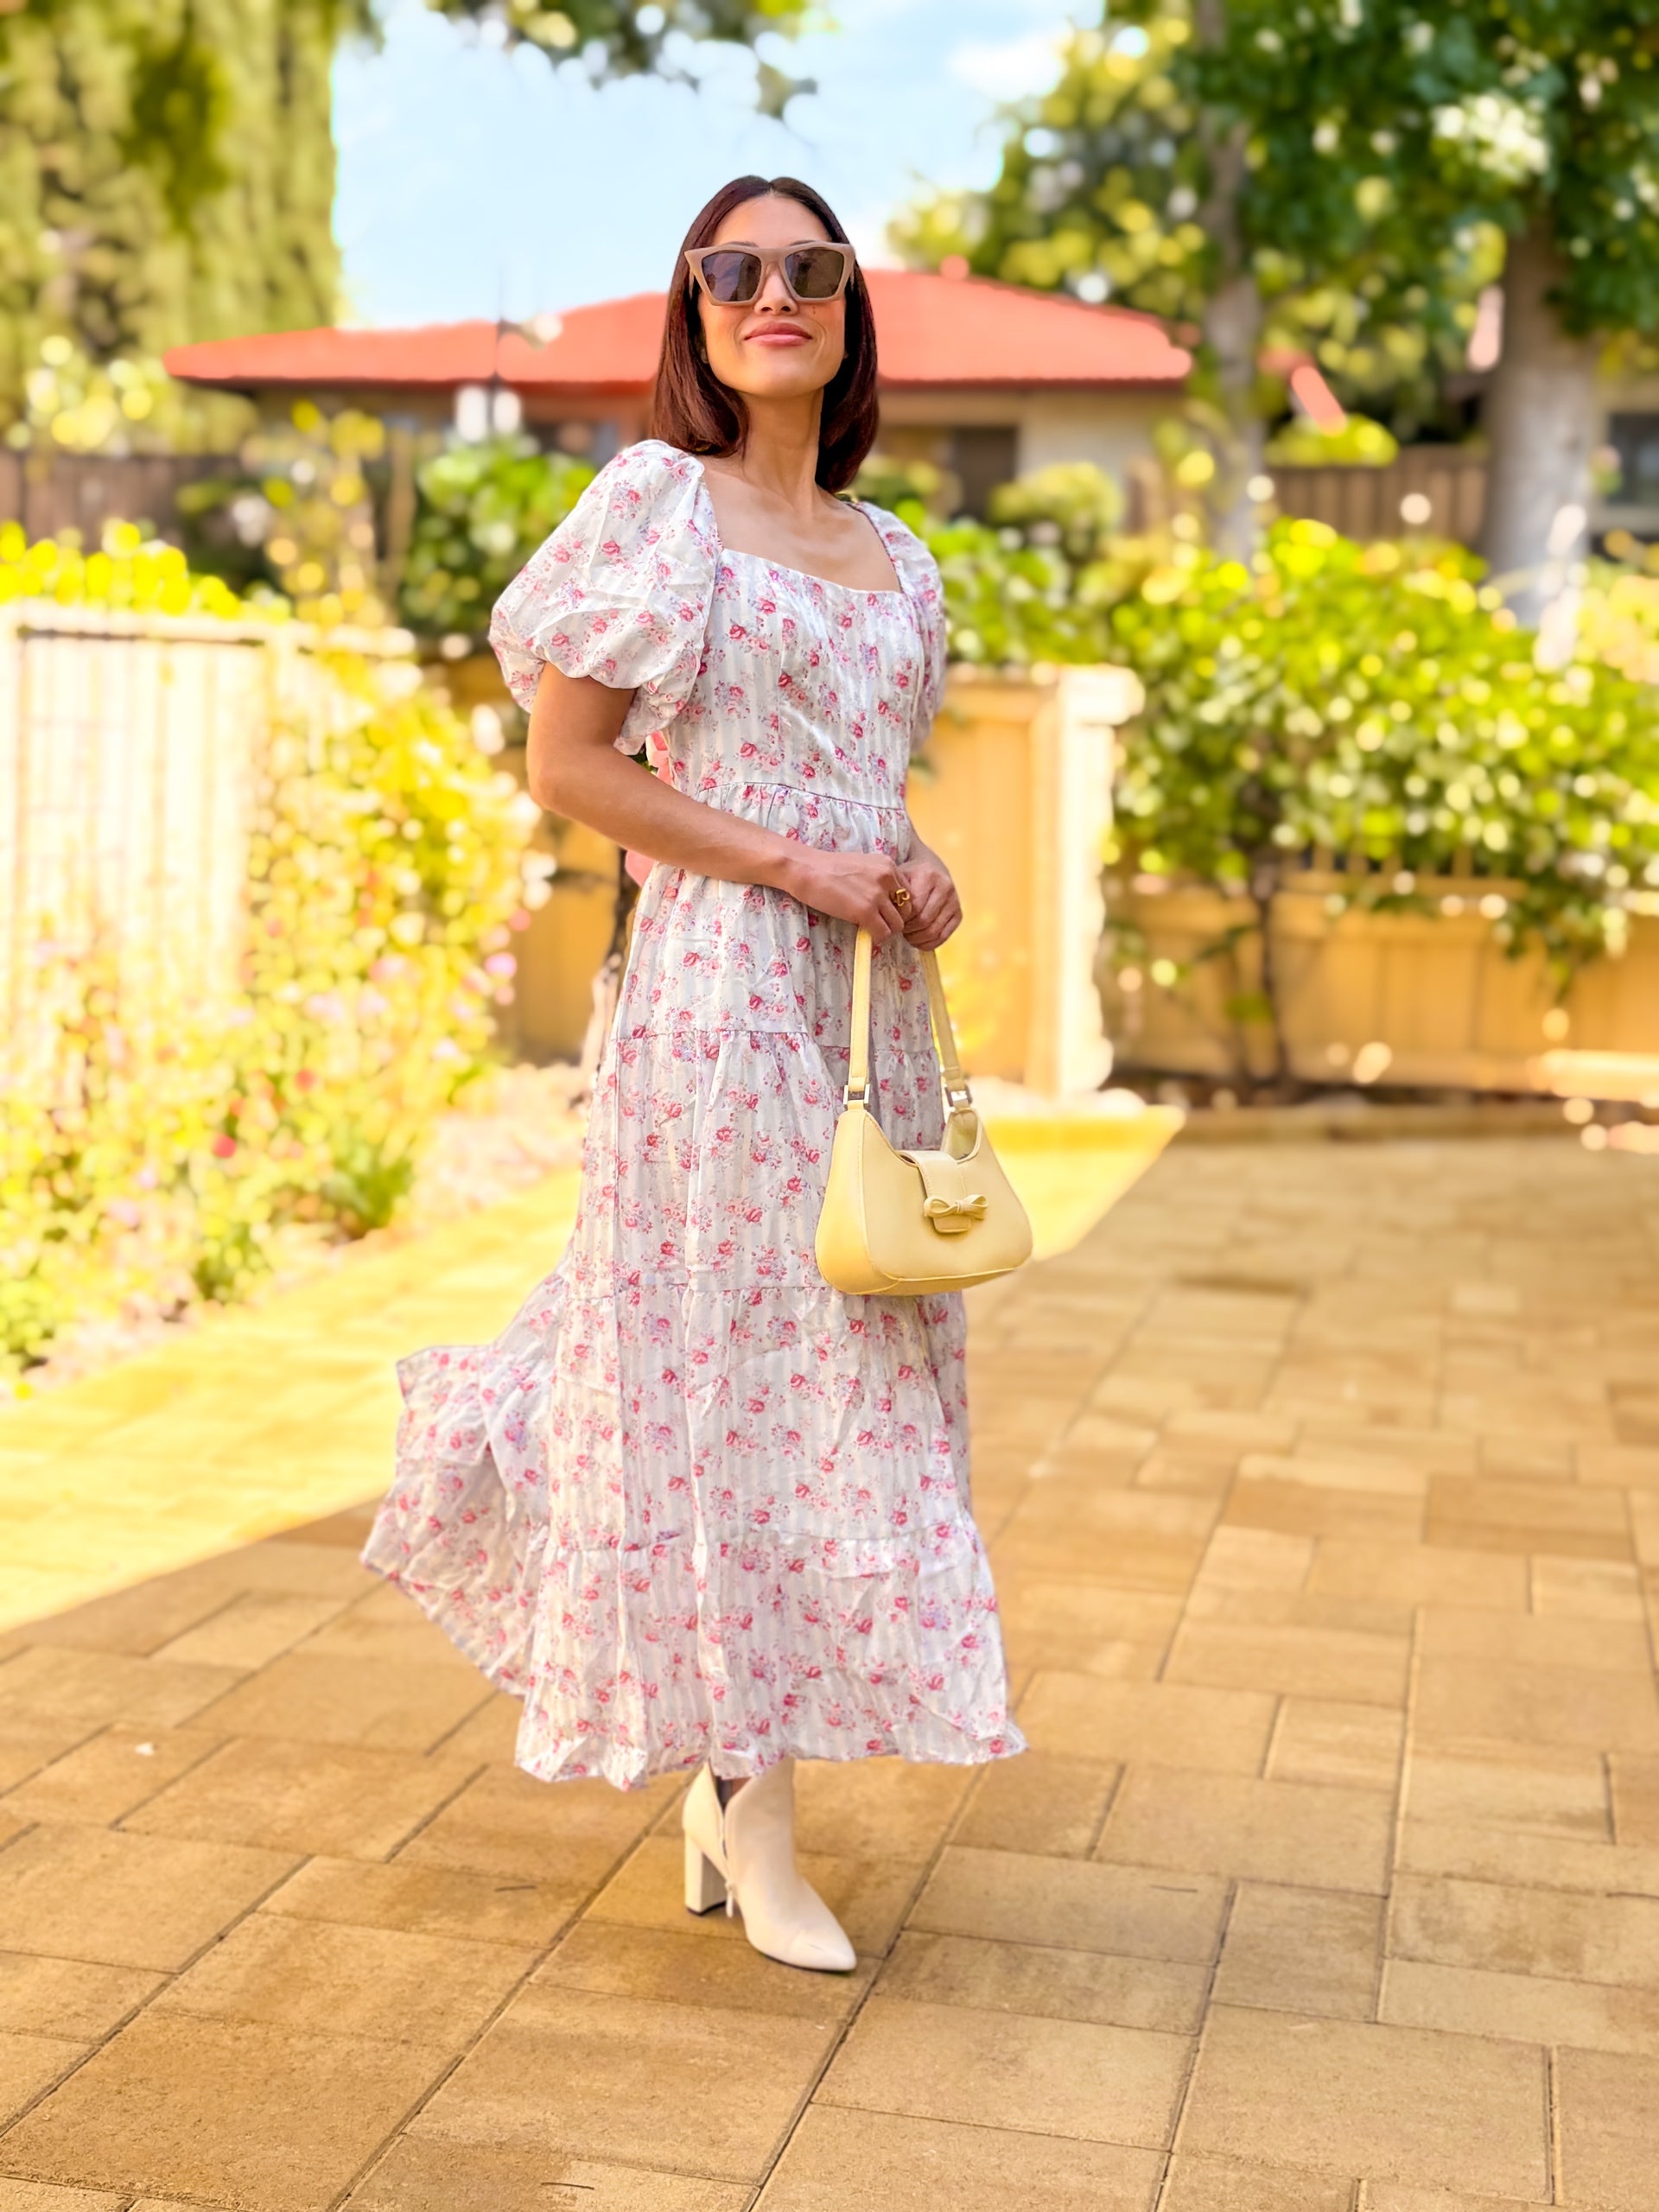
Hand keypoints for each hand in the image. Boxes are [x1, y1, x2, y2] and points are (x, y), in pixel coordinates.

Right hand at [782, 848, 910, 944]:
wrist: (807, 870)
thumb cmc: (828, 868)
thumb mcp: (862, 865)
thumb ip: (878, 879)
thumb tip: (886, 902)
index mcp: (888, 865)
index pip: (907, 892)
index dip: (897, 905)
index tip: (884, 910)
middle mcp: (887, 878)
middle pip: (907, 909)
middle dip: (894, 918)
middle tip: (879, 922)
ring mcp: (877, 895)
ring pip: (898, 924)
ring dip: (886, 929)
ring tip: (872, 929)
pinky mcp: (866, 911)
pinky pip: (883, 933)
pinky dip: (877, 938)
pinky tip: (866, 934)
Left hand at [896, 846, 960, 950]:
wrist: (932, 867)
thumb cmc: (911, 875)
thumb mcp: (900, 877)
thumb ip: (895, 894)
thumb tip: (891, 919)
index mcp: (928, 876)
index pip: (914, 907)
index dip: (902, 919)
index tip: (894, 920)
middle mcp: (945, 888)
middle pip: (924, 920)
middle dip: (909, 930)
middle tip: (901, 930)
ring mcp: (954, 901)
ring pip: (934, 931)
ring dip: (918, 938)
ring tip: (908, 935)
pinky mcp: (958, 914)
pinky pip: (944, 936)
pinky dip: (929, 943)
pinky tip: (919, 941)